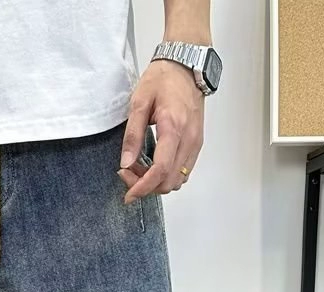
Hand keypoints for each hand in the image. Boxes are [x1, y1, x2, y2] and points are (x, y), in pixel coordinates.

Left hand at [118, 59, 204, 200]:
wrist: (186, 65)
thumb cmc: (163, 79)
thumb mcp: (139, 103)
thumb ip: (132, 135)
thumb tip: (126, 162)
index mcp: (174, 128)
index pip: (160, 170)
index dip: (143, 187)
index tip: (129, 195)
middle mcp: (189, 139)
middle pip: (169, 181)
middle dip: (146, 185)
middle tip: (128, 172)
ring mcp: (195, 142)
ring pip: (177, 180)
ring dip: (157, 182)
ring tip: (139, 168)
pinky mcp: (197, 143)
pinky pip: (184, 171)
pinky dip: (167, 175)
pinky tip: (153, 164)